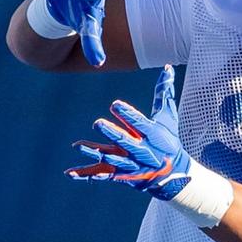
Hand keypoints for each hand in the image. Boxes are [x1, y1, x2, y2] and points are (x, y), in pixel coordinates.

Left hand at [67, 65, 192, 199]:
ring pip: (110, 158)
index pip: (139, 123)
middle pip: (124, 141)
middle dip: (111, 133)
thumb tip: (167, 67)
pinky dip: (85, 174)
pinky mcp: (119, 173)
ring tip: (79, 145)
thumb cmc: (168, 139)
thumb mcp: (168, 116)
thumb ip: (164, 93)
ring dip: (95, 152)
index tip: (115, 104)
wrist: (171, 173)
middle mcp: (141, 150)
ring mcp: (129, 164)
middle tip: (97, 123)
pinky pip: (100, 174)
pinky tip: (69, 172)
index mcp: (153, 135)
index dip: (127, 115)